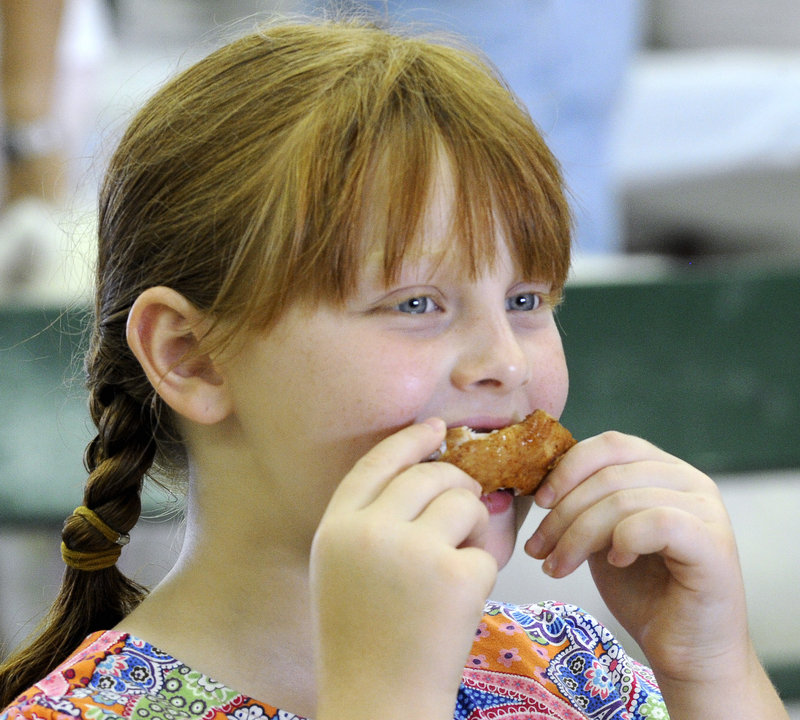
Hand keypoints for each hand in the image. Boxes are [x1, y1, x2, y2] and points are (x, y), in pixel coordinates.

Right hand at [310, 419, 496, 719]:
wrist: (378, 703)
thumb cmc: (362, 640)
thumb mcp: (342, 570)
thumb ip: (368, 522)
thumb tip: (424, 474)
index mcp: (336, 527)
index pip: (377, 462)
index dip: (409, 440)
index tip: (435, 428)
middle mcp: (370, 530)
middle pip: (430, 475)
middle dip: (457, 484)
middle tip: (466, 509)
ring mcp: (413, 552)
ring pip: (464, 502)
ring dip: (474, 526)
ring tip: (460, 563)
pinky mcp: (455, 576)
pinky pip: (485, 550)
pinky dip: (481, 572)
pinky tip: (460, 604)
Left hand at [525, 431, 747, 683]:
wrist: (686, 651)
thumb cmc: (644, 593)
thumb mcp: (602, 535)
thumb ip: (587, 502)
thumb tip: (540, 483)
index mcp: (664, 469)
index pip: (611, 444)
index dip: (567, 468)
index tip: (539, 502)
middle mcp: (691, 481)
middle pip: (610, 474)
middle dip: (563, 512)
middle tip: (538, 549)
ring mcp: (707, 510)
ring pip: (623, 500)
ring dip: (578, 536)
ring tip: (559, 567)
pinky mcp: (715, 544)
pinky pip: (658, 522)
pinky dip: (624, 540)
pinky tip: (615, 563)